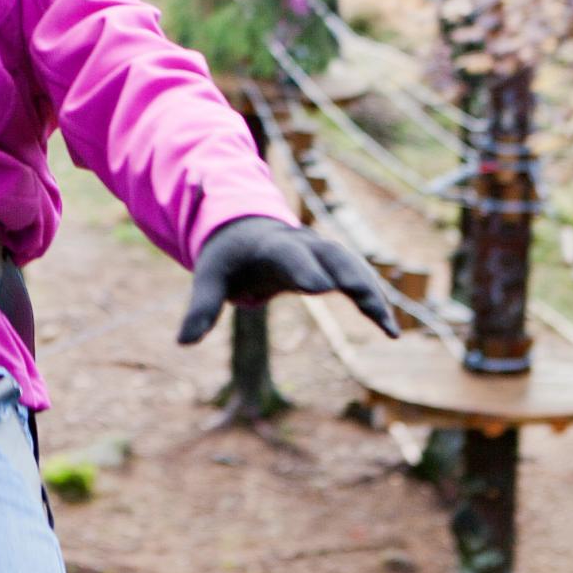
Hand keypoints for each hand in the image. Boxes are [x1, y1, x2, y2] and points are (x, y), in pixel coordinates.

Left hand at [176, 217, 399, 343]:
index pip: (290, 255)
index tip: (322, 288)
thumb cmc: (228, 258)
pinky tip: (390, 332)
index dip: (304, 269)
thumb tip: (182, 342)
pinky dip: (375, 301)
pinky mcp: (333, 264)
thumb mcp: (209, 278)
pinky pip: (360, 279)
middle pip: (333, 255)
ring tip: (388, 328)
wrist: (245, 229)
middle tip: (366, 300)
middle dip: (350, 276)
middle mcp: (303, 243)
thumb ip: (201, 307)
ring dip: (371, 293)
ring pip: (354, 266)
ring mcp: (322, 252)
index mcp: (270, 245)